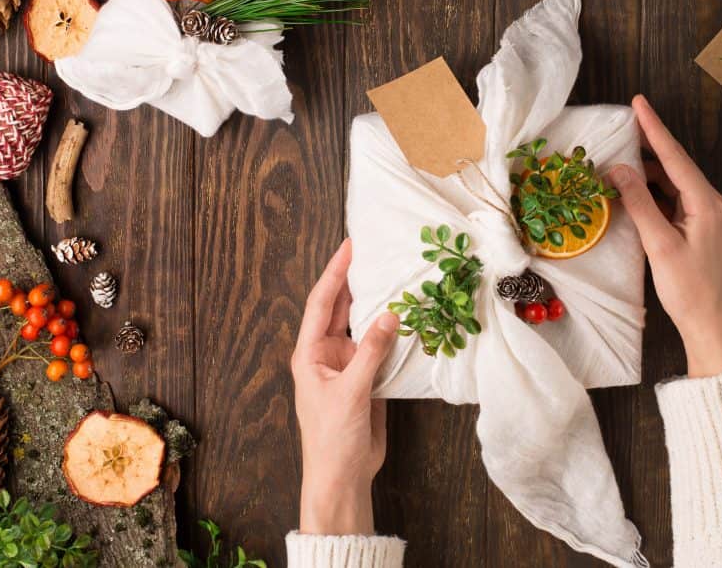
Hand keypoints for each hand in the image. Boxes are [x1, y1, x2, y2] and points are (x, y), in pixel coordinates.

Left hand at [291, 238, 399, 534]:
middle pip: (342, 308)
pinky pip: (382, 347)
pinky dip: (395, 331)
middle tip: (375, 251)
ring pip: (364, 326)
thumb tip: (391, 314)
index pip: (322, 303)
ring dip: (378, 304)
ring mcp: (349, 365)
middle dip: (356, 280)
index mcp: (311, 353)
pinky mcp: (369, 378)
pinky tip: (410, 315)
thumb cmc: (332, 437)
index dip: (335, 273)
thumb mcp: (350, 391)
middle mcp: (328, 353)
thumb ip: (370, 351)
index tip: (350, 246)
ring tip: (395, 275)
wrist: (343, 476)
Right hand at [608, 95, 721, 377]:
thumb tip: (618, 170)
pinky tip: (633, 189)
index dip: (654, 128)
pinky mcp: (697, 229)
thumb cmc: (689, 289)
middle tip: (626, 122)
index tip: (638, 102)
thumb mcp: (660, 245)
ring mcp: (705, 216)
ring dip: (648, 168)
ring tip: (621, 155)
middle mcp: (709, 203)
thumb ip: (639, 204)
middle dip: (650, 142)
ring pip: (673, 181)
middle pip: (676, 163)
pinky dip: (652, 190)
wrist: (712, 324)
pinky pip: (672, 198)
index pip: (674, 156)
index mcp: (706, 202)